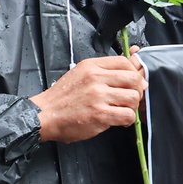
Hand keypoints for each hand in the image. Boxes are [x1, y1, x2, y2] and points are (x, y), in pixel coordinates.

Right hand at [31, 54, 147, 143]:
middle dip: (138, 90)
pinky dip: (128, 120)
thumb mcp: (80, 74)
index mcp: (91, 66)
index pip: (124, 62)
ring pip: (133, 97)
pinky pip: (127, 115)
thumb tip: (133, 67)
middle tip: (131, 98)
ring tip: (123, 110)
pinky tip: (119, 121)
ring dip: (132, 107)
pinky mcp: (100, 115)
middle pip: (134, 79)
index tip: (133, 82)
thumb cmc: (62, 97)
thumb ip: (103, 71)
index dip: (134, 73)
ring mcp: (98, 96)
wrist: (45, 115)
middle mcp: (96, 78)